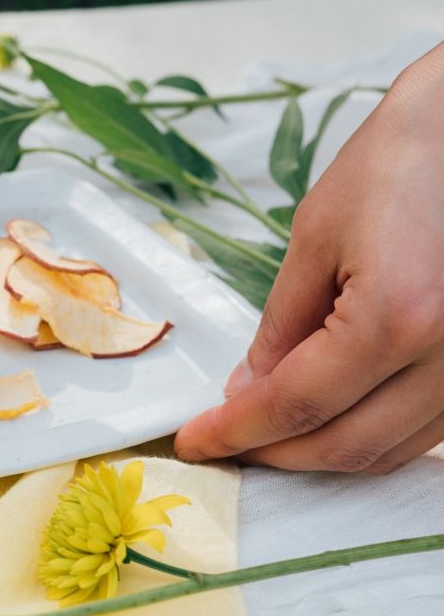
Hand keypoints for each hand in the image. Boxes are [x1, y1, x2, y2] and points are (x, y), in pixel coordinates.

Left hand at [175, 43, 443, 473]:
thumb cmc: (403, 161)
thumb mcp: (318, 237)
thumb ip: (282, 327)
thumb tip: (249, 390)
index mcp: (397, 320)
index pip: (298, 405)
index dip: (238, 432)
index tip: (194, 440)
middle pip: (349, 445)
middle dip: (276, 454)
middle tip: (224, 442)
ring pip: (393, 450)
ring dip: (323, 451)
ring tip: (267, 430)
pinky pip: (428, 427)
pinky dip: (372, 432)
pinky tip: (330, 414)